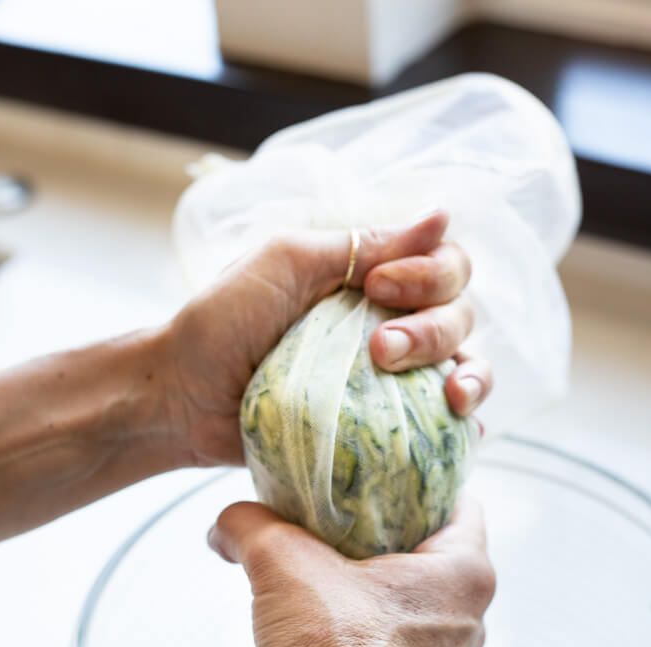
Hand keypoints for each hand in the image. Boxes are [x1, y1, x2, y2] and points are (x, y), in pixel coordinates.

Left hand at [163, 212, 491, 466]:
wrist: (181, 400)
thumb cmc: (221, 324)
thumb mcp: (286, 262)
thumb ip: (360, 243)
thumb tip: (442, 215)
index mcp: (370, 279)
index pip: (443, 265)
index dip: (428, 275)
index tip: (377, 287)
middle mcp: (389, 323)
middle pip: (460, 316)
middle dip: (434, 330)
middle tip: (379, 350)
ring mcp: (388, 379)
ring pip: (464, 366)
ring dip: (469, 376)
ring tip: (451, 398)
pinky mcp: (379, 428)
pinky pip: (442, 425)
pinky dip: (468, 424)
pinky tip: (469, 427)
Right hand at [209, 493, 494, 646]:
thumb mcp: (281, 563)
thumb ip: (249, 524)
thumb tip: (223, 523)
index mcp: (466, 573)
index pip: (460, 500)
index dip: (423, 476)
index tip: (384, 466)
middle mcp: (470, 619)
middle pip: (435, 550)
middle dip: (389, 527)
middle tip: (343, 507)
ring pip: (415, 598)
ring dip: (374, 580)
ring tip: (324, 561)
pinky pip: (398, 639)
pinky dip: (367, 622)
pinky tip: (323, 618)